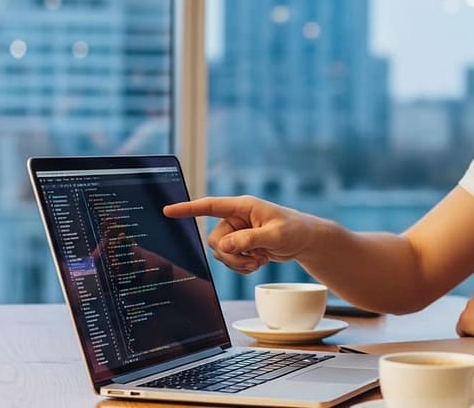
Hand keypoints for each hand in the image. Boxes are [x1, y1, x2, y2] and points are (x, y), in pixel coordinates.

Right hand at [163, 196, 316, 274]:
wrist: (305, 240)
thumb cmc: (295, 229)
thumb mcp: (275, 235)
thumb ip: (249, 240)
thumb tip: (225, 247)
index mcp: (243, 207)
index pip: (210, 206)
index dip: (188, 208)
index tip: (168, 210)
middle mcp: (236, 218)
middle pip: (215, 240)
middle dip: (231, 255)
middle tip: (254, 260)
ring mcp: (237, 233)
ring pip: (221, 253)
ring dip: (238, 262)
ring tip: (260, 260)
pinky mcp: (240, 245)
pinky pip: (229, 260)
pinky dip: (242, 266)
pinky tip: (259, 262)